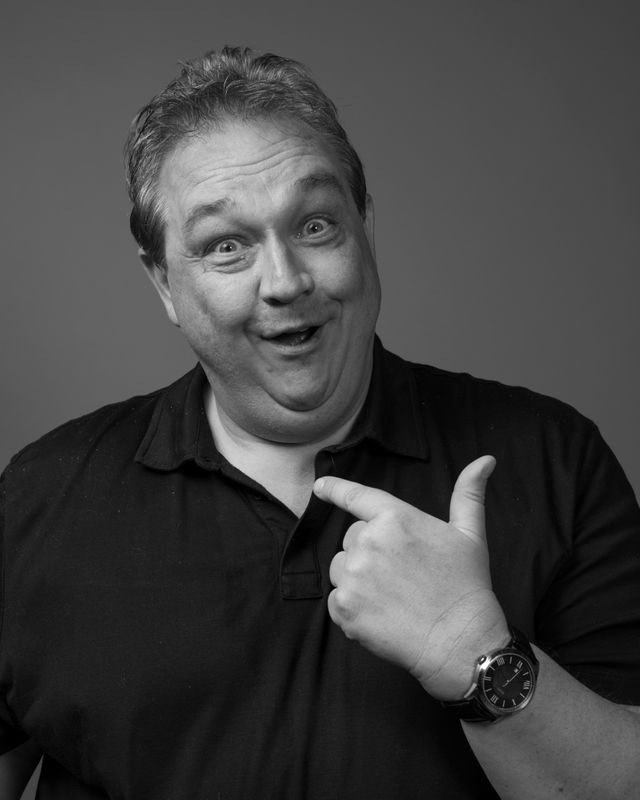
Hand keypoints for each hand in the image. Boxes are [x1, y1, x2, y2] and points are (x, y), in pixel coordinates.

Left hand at [313, 456, 509, 699]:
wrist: (461, 642)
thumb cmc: (467, 586)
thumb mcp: (470, 534)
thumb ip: (469, 493)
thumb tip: (486, 459)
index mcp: (395, 518)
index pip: (357, 496)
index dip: (335, 488)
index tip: (319, 485)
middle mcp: (369, 541)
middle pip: (352, 540)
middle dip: (369, 553)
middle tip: (401, 575)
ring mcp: (354, 576)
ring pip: (342, 569)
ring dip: (357, 580)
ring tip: (392, 597)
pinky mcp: (344, 608)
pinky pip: (337, 600)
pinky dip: (353, 609)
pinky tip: (382, 616)